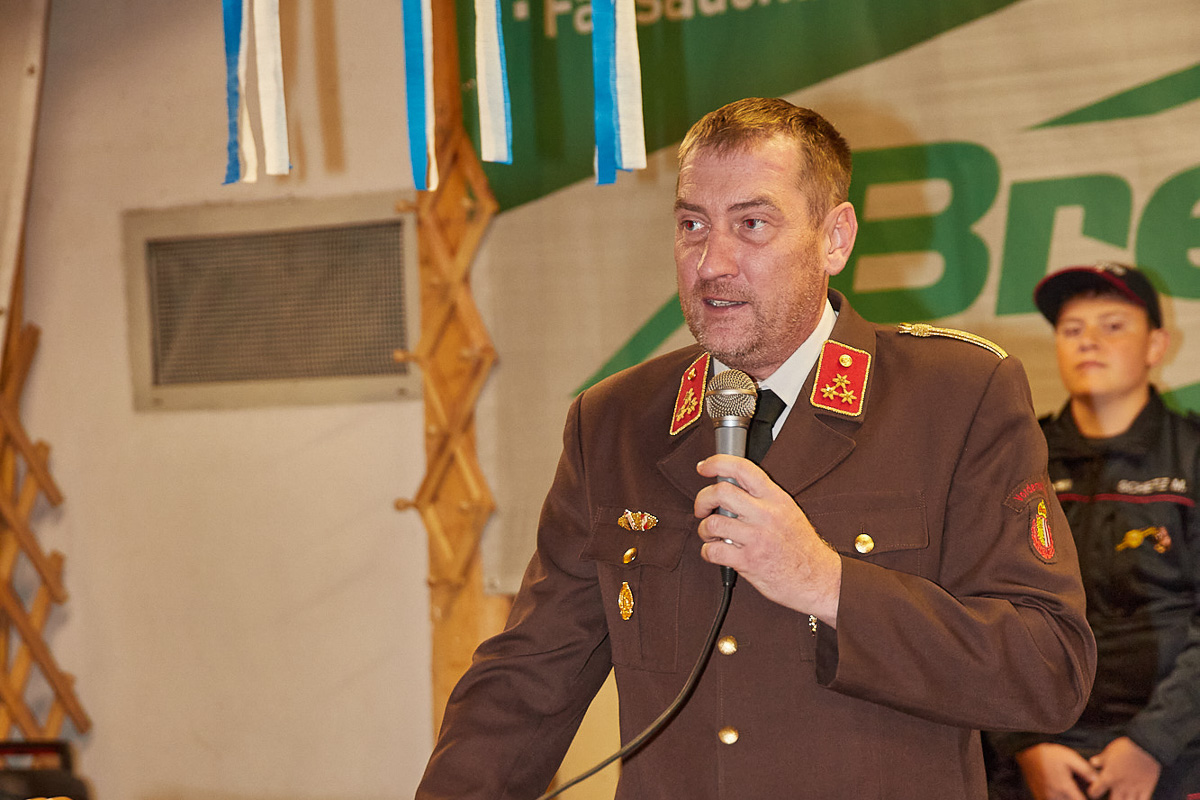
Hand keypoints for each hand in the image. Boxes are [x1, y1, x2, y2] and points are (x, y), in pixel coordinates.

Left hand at [694, 455, 840, 624]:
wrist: (819, 579)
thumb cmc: (803, 548)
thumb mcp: (788, 511)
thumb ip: (763, 498)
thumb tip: (732, 488)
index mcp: (776, 498)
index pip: (743, 469)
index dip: (717, 463)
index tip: (704, 467)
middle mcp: (766, 515)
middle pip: (720, 493)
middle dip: (702, 500)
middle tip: (702, 508)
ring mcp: (757, 538)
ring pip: (712, 523)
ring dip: (704, 529)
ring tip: (711, 534)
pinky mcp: (749, 561)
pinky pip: (713, 551)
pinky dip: (707, 551)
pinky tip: (716, 551)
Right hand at [1015, 743, 1095, 799]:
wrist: (1028, 751)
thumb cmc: (1050, 754)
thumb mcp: (1070, 758)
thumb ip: (1086, 771)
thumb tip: (1097, 782)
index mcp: (1065, 789)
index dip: (1088, 799)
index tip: (1090, 794)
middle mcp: (1055, 796)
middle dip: (1077, 798)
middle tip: (1079, 790)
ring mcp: (1046, 797)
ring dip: (1067, 798)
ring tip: (1069, 790)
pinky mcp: (1039, 796)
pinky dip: (1058, 798)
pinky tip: (1060, 792)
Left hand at [1086, 736, 1160, 799]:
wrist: (1146, 746)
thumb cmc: (1126, 747)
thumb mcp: (1109, 751)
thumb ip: (1101, 760)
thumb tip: (1093, 763)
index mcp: (1108, 777)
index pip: (1095, 791)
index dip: (1093, 793)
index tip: (1093, 792)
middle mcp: (1120, 786)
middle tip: (1110, 798)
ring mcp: (1134, 789)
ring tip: (1123, 799)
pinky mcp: (1147, 789)